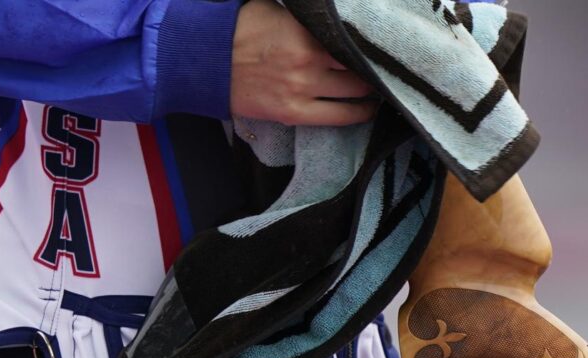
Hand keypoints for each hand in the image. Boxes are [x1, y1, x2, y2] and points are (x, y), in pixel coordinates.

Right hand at [230, 0, 376, 125]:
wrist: (205, 58)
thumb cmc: (240, 27)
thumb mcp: (281, 9)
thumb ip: (310, 17)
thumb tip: (335, 17)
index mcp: (307, 32)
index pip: (353, 40)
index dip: (370, 45)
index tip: (380, 46)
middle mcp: (309, 61)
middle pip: (358, 67)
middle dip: (374, 68)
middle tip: (383, 69)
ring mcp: (301, 90)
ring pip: (353, 93)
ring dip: (370, 92)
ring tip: (378, 89)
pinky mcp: (292, 113)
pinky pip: (337, 117)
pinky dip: (357, 114)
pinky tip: (366, 110)